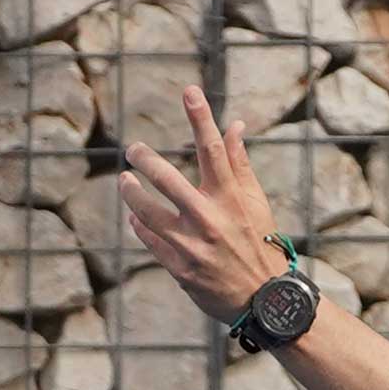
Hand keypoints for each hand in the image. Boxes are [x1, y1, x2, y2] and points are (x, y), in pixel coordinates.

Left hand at [115, 85, 291, 326]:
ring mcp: (191, 244)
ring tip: (125, 181)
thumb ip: (239, 162)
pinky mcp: (179, 267)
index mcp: (231, 197)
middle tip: (133, 149)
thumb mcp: (255, 201)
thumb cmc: (259, 241)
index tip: (189, 91)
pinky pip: (150, 240)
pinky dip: (140, 225)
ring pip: (147, 212)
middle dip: (145, 159)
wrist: (263, 298)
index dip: (201, 117)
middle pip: (167, 178)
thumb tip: (233, 124)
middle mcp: (209, 218)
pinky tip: (135, 217)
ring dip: (132, 194)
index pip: (213, 149)